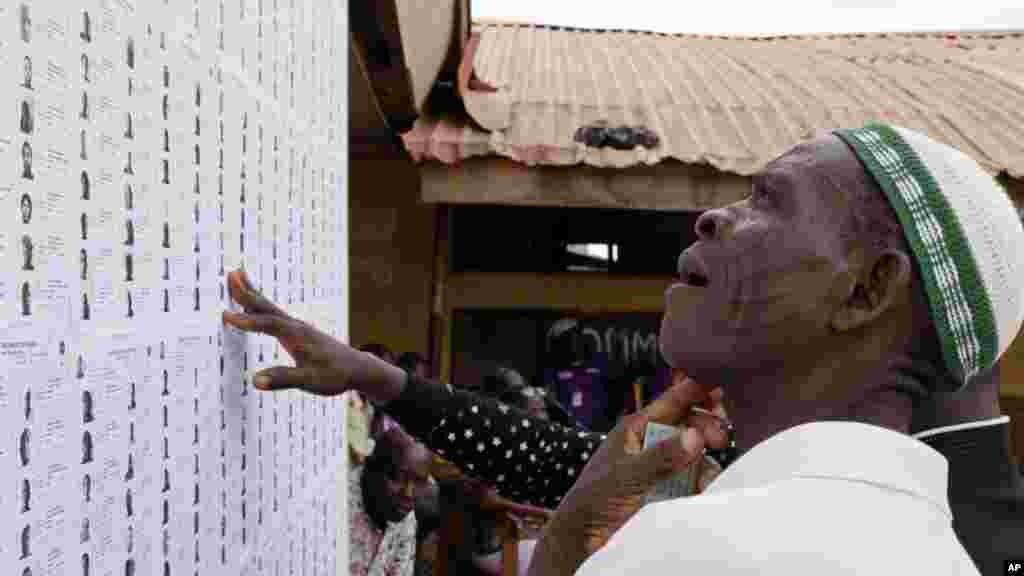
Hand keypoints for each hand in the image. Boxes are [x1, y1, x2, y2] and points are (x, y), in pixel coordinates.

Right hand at [221, 269, 406, 401]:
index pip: (269, 324)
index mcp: (297, 336)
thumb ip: (284, 379)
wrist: (357, 368)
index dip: (248, 320)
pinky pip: (274, 313)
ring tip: (237, 275)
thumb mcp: (310, 381)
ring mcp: (297, 327)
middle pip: (268, 306)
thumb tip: (256, 380)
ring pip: (270, 306)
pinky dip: (261, 304)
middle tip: (230, 274)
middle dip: (248, 292)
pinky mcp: (299, 331)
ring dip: (252, 292)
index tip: (226, 316)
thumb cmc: (335, 376)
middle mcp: (296, 326)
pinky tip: (255, 303)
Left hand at [527, 375, 727, 575]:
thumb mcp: (628, 475)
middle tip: (720, 440)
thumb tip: (694, 436)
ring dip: (704, 458)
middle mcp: (648, 440)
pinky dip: (699, 479)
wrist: (583, 536)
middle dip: (706, 428)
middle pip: (687, 423)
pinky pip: (689, 475)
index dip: (696, 392)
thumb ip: (661, 457)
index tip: (720, 392)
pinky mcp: (663, 485)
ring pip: (691, 450)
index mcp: (634, 427)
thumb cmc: (595, 498)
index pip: (671, 400)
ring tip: (709, 472)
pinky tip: (702, 487)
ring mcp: (657, 462)